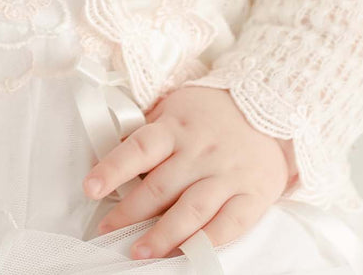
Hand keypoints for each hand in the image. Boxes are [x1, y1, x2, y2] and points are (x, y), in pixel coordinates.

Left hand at [83, 85, 294, 258]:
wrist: (271, 108)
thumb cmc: (212, 112)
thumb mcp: (176, 108)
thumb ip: (150, 132)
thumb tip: (113, 153)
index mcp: (176, 128)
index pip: (139, 148)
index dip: (113, 168)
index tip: (91, 187)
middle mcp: (200, 152)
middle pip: (160, 186)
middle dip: (130, 213)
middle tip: (107, 231)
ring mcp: (227, 175)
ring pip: (191, 210)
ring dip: (163, 235)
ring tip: (140, 252)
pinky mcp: (251, 196)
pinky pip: (228, 225)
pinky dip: (206, 243)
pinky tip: (187, 254)